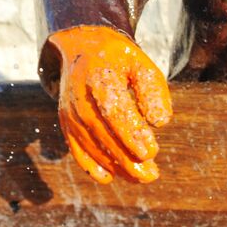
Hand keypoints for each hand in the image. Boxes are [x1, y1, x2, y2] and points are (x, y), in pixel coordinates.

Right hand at [45, 25, 171, 184]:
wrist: (82, 49)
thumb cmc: (120, 61)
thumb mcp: (141, 64)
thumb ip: (153, 90)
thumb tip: (160, 122)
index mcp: (99, 77)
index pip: (114, 110)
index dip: (131, 134)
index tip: (151, 152)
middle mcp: (79, 97)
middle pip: (103, 133)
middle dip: (127, 158)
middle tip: (151, 174)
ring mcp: (70, 113)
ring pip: (91, 146)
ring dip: (116, 166)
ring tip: (142, 177)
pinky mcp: (67, 124)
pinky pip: (76, 149)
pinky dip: (91, 166)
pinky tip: (110, 177)